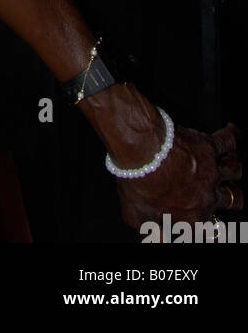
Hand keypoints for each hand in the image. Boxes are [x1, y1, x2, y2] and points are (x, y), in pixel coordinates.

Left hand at [114, 123, 241, 231]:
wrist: (141, 150)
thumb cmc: (139, 182)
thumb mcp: (138, 217)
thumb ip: (152, 232)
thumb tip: (157, 239)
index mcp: (193, 218)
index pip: (215, 231)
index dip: (215, 226)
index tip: (211, 222)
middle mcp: (208, 196)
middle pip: (234, 200)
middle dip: (230, 196)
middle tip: (225, 192)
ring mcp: (211, 171)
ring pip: (235, 171)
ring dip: (232, 168)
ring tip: (226, 165)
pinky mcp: (209, 147)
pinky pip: (229, 142)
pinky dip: (232, 137)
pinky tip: (231, 134)